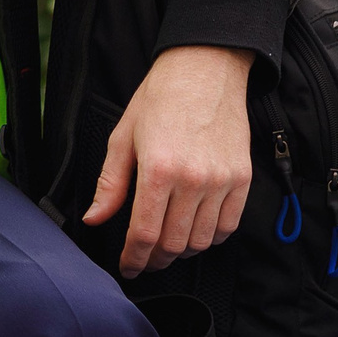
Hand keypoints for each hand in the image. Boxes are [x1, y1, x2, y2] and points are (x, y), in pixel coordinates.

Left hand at [83, 45, 255, 277]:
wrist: (204, 70)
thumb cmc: (160, 98)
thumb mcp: (123, 136)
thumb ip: (110, 183)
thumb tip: (95, 218)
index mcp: (158, 169)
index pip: (144, 233)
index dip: (133, 257)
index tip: (127, 266)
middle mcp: (193, 180)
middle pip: (174, 244)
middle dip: (155, 259)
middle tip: (144, 260)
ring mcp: (221, 181)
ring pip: (201, 240)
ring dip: (182, 252)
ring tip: (167, 247)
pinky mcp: (242, 179)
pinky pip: (228, 226)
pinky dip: (210, 238)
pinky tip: (195, 232)